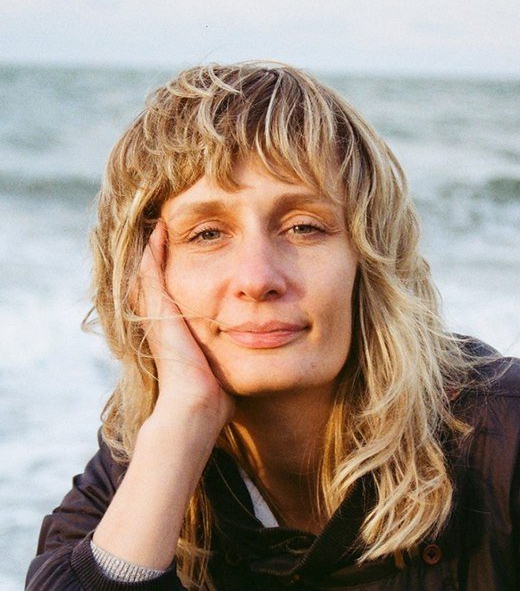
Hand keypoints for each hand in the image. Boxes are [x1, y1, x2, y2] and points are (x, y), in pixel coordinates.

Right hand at [136, 220, 234, 424]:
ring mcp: (157, 317)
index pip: (173, 293)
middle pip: (155, 279)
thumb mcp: (225, 366)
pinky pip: (150, 275)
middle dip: (160, 255)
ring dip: (153, 248)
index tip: (190, 249)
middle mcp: (163, 322)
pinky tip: (159, 231)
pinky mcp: (159, 314)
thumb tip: (259, 349)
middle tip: (166, 227)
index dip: (179, 271)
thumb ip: (234, 354)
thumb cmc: (216, 396)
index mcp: (177, 333)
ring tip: (161, 222)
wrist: (198, 410)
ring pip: (147, 273)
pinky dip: (152, 253)